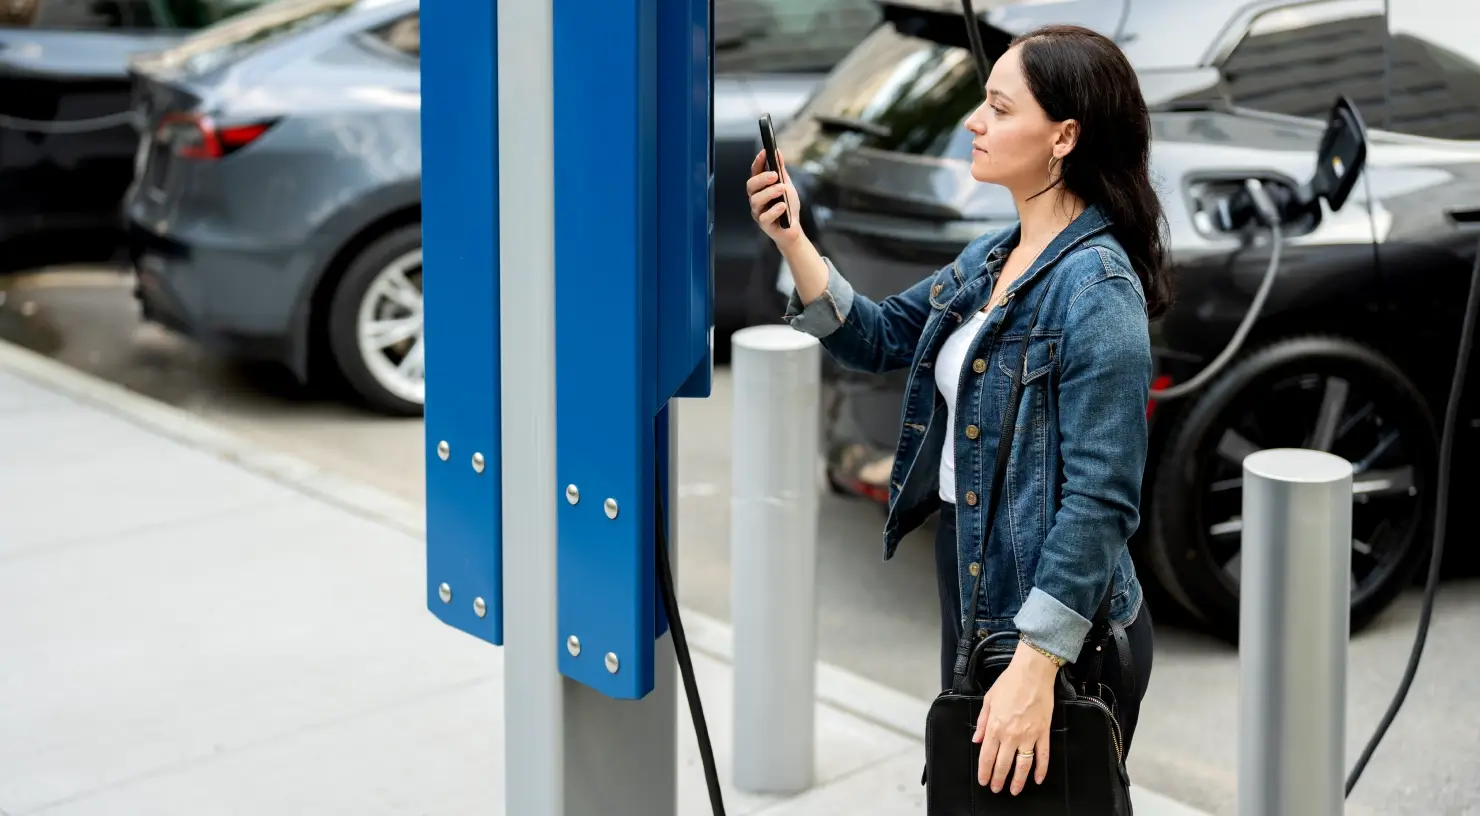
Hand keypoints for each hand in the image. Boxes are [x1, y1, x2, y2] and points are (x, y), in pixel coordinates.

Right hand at [745, 148, 802, 249]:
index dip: (758, 162)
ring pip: (756, 200)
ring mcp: (758, 212)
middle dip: (762, 178)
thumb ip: (780, 170)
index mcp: (760, 188)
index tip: (764, 152)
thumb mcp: (786, 185)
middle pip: (751, 186)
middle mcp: (756, 199)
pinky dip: (774, 211)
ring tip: (782, 189)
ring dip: (770, 193)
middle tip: (775, 175)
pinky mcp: (764, 224)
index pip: (755, 172)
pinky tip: (782, 207)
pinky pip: (764, 217)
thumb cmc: (787, 207)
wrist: (793, 228)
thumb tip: (777, 152)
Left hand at [973, 641, 1058, 793]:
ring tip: (1014, 790)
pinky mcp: (1043, 732)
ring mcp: (1028, 735)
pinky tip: (1038, 779)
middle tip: (996, 789)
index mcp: (995, 726)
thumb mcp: (988, 700)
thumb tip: (976, 739)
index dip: (984, 771)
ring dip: (1018, 780)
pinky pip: (1043, 755)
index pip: (987, 756)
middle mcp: (1010, 734)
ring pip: (1022, 765)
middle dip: (998, 779)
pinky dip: (1041, 769)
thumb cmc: (1009, 682)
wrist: (1032, 672)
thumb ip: (982, 722)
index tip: (983, 781)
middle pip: (1003, 764)